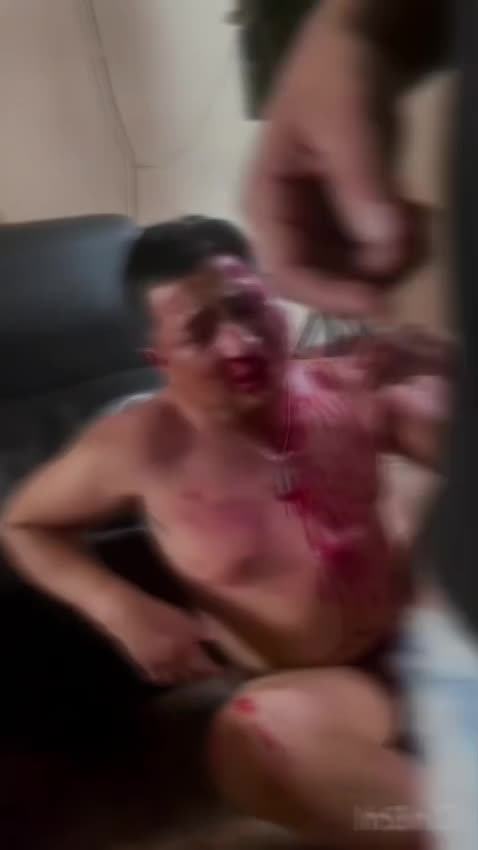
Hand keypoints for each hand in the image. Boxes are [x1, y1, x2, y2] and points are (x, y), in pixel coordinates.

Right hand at [109, 593, 221, 685]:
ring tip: (191, 674)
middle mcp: (172, 662)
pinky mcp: (142, 664)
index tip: (223, 670)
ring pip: (174, 678)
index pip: (205, 666)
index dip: (215, 670)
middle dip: (201, 675)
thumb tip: (213, 638)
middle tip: (209, 672)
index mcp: (185, 650)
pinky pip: (157, 677)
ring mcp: (156, 665)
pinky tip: (167, 674)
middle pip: (191, 675)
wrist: (125, 613)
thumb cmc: (154, 610)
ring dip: (184, 678)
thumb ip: (199, 630)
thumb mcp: (181, 617)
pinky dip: (165, 677)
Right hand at [244, 1, 422, 317]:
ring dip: (388, 262)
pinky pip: (370, 253)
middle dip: (367, 278)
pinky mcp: (345, 220)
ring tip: (418, 222)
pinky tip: (416, 215)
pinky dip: (397, 245)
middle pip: (320, 281)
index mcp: (265, 203)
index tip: (375, 300)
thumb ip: (360, 181)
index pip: (285, 272)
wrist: (353, 44)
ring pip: (350, 273)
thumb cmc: (334, 74)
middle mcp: (286, 225)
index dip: (327, 295)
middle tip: (413, 252)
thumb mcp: (346, 119)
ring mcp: (317, 225)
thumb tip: (382, 246)